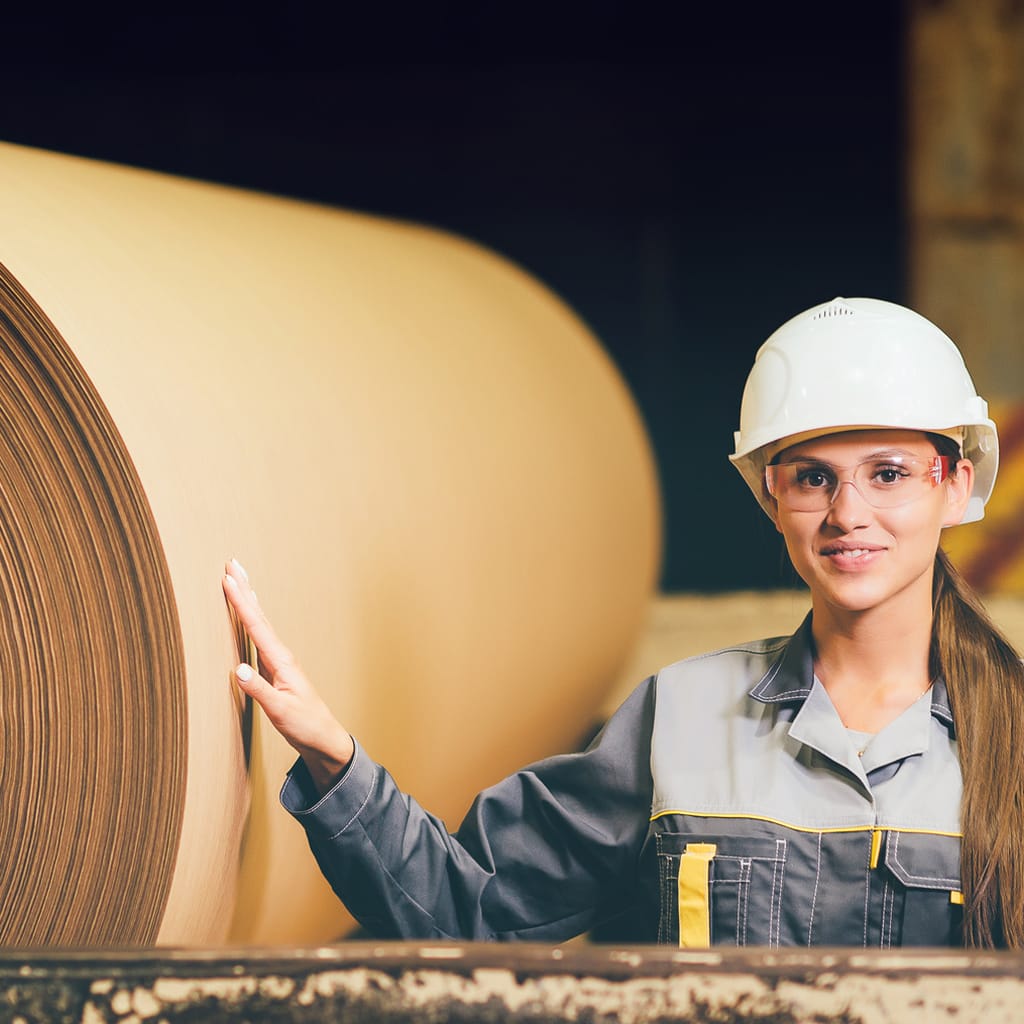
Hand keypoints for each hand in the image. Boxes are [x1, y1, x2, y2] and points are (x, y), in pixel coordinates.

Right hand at [222, 559, 354, 792]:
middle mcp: (280, 656)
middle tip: (232, 563)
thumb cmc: (305, 725)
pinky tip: (248, 618)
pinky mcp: (275, 670)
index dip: (241, 602)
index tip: (228, 579)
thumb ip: (259, 690)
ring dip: (248, 601)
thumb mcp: (280, 711)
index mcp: (281, 661)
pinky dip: (251, 621)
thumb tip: (237, 669)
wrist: (323, 738)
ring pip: (259, 624)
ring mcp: (278, 662)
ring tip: (238, 580)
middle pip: (259, 616)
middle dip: (245, 589)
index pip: (256, 625)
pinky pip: (259, 638)